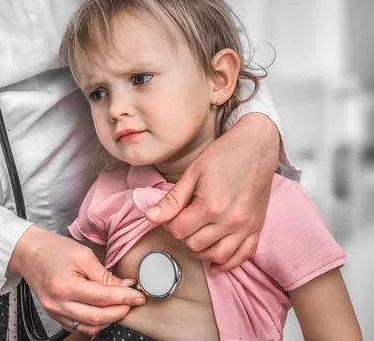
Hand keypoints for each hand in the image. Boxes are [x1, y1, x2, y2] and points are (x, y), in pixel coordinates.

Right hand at [8, 226, 145, 335]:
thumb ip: (105, 275)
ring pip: (89, 327)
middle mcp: (58, 303)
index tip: (138, 296)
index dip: (124, 298)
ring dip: (109, 320)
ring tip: (120, 306)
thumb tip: (126, 287)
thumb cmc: (54, 249)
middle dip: (120, 311)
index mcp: (65, 285)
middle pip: (97, 317)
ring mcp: (55, 311)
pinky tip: (104, 312)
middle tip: (132, 302)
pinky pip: (79, 327)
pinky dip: (95, 323)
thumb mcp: (83, 255)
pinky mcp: (54, 315)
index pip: (102, 298)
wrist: (30, 253)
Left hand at [144, 113, 278, 270]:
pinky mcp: (257, 228)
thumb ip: (171, 200)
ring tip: (196, 236)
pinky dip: (227, 262)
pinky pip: (242, 256)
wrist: (256, 145)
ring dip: (201, 250)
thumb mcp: (192, 173)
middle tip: (183, 220)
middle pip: (195, 244)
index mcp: (210, 206)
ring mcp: (246, 227)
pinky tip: (215, 261)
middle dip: (183, 235)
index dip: (168, 223)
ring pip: (216, 255)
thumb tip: (149, 217)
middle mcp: (229, 221)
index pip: (178, 230)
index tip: (171, 213)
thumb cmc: (223, 155)